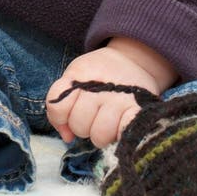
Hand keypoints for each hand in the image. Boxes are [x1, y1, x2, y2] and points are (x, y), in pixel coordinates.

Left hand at [45, 47, 159, 148]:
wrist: (131, 58)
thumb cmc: (97, 74)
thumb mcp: (74, 78)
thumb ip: (62, 107)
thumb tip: (67, 137)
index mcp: (80, 75)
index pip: (58, 108)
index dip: (62, 116)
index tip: (71, 110)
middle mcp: (99, 86)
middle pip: (79, 125)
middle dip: (83, 126)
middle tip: (94, 114)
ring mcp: (119, 98)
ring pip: (99, 136)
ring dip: (101, 134)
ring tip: (107, 121)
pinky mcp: (138, 110)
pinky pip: (121, 135)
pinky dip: (119, 135)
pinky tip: (120, 124)